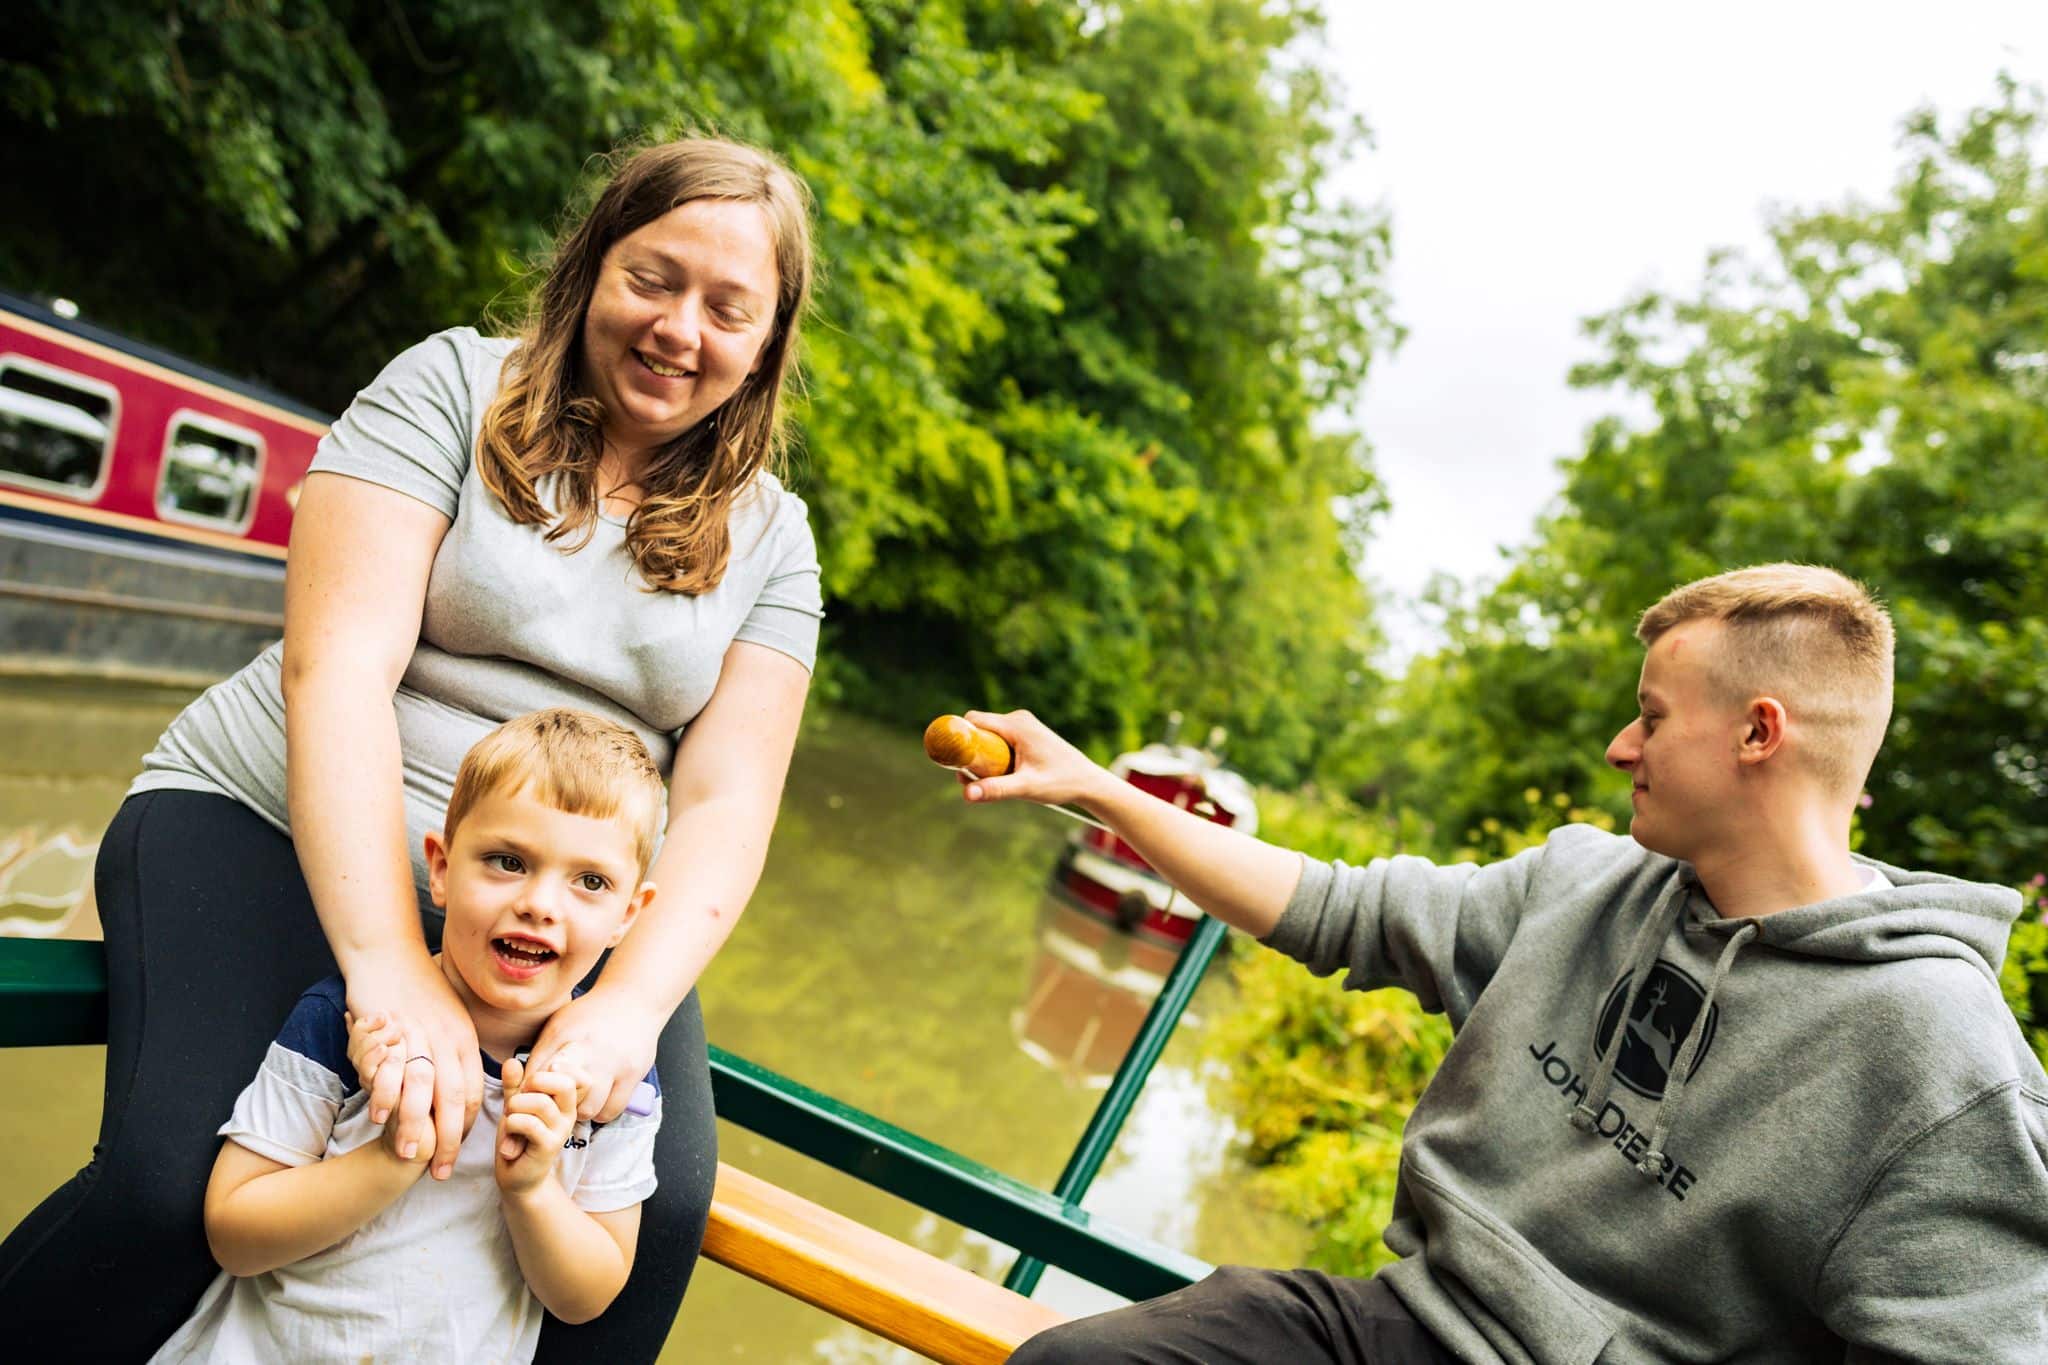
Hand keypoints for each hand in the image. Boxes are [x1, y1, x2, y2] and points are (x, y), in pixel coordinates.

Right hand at [344, 952, 482, 1180]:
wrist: (389, 954)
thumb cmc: (418, 988)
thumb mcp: (449, 1020)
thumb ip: (453, 1053)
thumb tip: (455, 1087)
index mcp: (464, 1039)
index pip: (473, 1091)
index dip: (466, 1125)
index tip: (457, 1148)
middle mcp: (447, 1040)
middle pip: (453, 1099)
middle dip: (449, 1140)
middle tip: (441, 1171)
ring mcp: (419, 1036)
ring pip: (423, 1091)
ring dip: (416, 1127)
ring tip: (410, 1156)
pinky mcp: (391, 1031)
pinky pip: (389, 1070)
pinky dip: (385, 1096)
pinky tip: (379, 1118)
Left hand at [495, 1057, 579, 1195]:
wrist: (517, 1176)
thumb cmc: (518, 1138)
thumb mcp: (516, 1106)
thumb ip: (515, 1085)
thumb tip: (512, 1061)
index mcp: (564, 1101)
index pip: (575, 1074)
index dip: (553, 1070)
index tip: (532, 1082)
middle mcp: (568, 1114)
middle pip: (564, 1083)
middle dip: (534, 1083)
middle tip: (518, 1097)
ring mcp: (561, 1131)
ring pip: (542, 1103)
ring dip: (516, 1106)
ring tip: (510, 1117)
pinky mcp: (549, 1146)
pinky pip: (529, 1124)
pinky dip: (512, 1123)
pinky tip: (510, 1133)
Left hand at [525, 989, 659, 1126]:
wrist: (633, 998)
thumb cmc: (591, 1013)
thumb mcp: (560, 1023)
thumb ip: (542, 1051)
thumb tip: (523, 1083)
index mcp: (565, 1034)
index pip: (538, 1074)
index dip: (531, 1090)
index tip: (532, 1093)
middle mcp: (589, 1050)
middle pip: (561, 1095)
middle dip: (554, 1102)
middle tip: (556, 1099)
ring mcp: (613, 1063)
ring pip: (587, 1108)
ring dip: (579, 1110)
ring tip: (579, 1100)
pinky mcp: (633, 1073)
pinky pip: (611, 1109)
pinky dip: (602, 1111)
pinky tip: (599, 1099)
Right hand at [957, 709, 1113, 809]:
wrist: (1088, 782)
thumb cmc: (1062, 782)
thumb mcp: (1027, 787)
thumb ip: (996, 789)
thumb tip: (967, 794)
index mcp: (1017, 725)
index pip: (974, 721)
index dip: (959, 737)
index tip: (951, 759)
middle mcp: (1018, 720)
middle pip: (979, 729)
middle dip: (970, 752)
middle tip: (972, 778)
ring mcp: (1023, 726)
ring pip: (989, 736)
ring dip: (982, 757)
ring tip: (992, 781)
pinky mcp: (1026, 735)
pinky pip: (999, 740)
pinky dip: (994, 756)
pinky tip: (1003, 775)